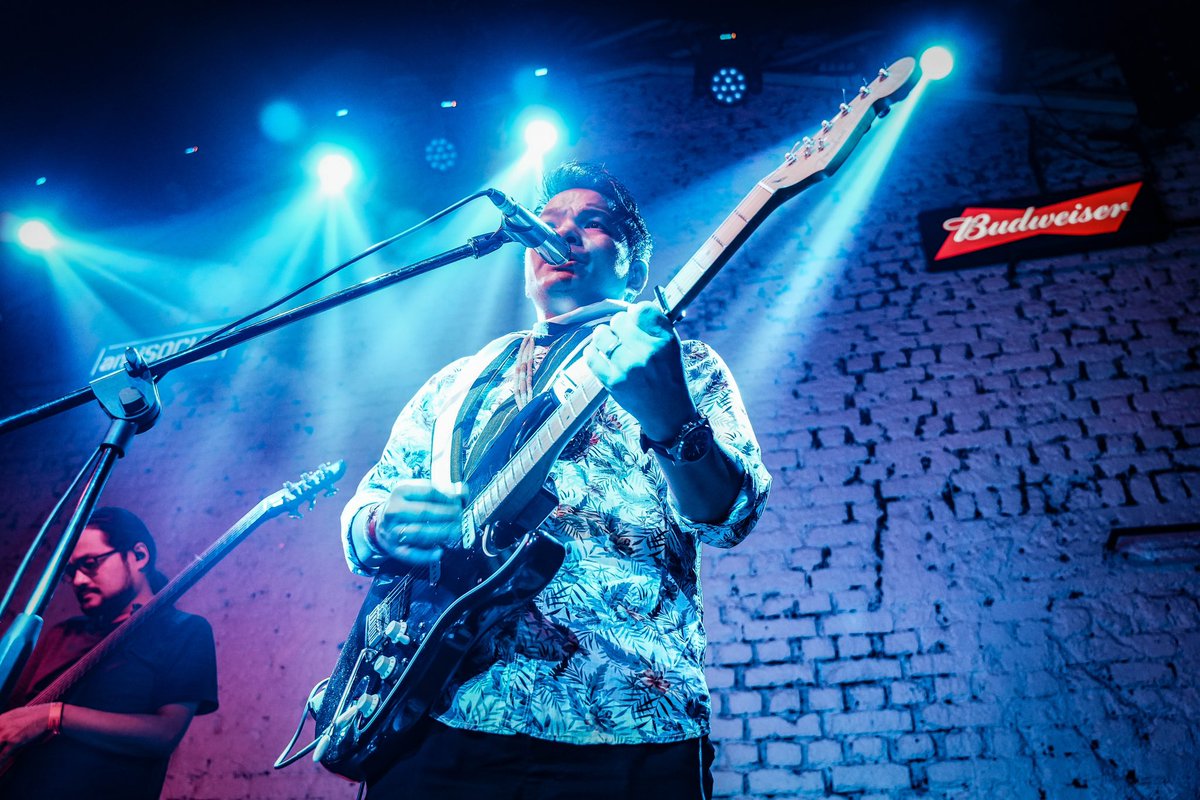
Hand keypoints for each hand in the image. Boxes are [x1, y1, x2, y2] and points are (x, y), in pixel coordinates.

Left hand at [0, 704, 52, 765]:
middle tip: (0, 747)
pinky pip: (3, 754)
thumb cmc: (33, 714)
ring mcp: (7, 734)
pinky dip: (1, 760)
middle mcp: (1, 725)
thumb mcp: (16, 713)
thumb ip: (5, 721)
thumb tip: (2, 727)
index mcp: (1, 719)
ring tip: (0, 759)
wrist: (46, 715)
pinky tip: (1, 764)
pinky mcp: (14, 741)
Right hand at [376, 479, 466, 563]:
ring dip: (440, 533)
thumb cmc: (405, 506)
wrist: (380, 524)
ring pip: (419, 532)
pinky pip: (411, 554)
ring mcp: (393, 531)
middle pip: (425, 511)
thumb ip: (441, 491)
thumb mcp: (417, 493)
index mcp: (401, 491)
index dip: (448, 497)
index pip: (429, 492)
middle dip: (447, 514)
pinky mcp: (395, 549)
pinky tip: (439, 552)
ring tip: (455, 531)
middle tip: (459, 516)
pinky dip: (426, 555)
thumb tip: (463, 492)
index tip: (460, 501)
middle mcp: (394, 511)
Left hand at [586, 302, 697, 441]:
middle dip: (619, 326)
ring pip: (602, 334)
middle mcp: (647, 352)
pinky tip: (597, 353)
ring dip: (602, 336)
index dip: (635, 313)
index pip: (642, 309)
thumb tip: (630, 309)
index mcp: (665, 341)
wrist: (667, 413)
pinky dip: (592, 352)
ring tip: (608, 343)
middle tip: (622, 336)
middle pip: (619, 320)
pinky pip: (591, 356)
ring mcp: (628, 367)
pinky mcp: (612, 381)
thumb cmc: (669, 376)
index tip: (635, 320)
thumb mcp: (673, 347)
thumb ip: (655, 325)